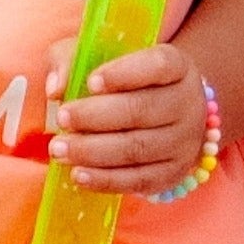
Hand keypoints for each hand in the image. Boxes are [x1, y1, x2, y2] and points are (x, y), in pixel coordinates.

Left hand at [46, 39, 207, 195]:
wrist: (161, 121)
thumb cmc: (123, 86)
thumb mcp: (100, 62)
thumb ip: (73, 63)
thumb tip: (55, 88)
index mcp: (178, 67)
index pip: (159, 65)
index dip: (124, 73)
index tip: (91, 82)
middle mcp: (187, 102)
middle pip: (141, 110)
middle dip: (96, 116)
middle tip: (62, 119)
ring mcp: (184, 141)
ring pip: (137, 148)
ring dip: (93, 151)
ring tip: (59, 149)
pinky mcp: (172, 173)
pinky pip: (137, 180)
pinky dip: (104, 179)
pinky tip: (78, 174)